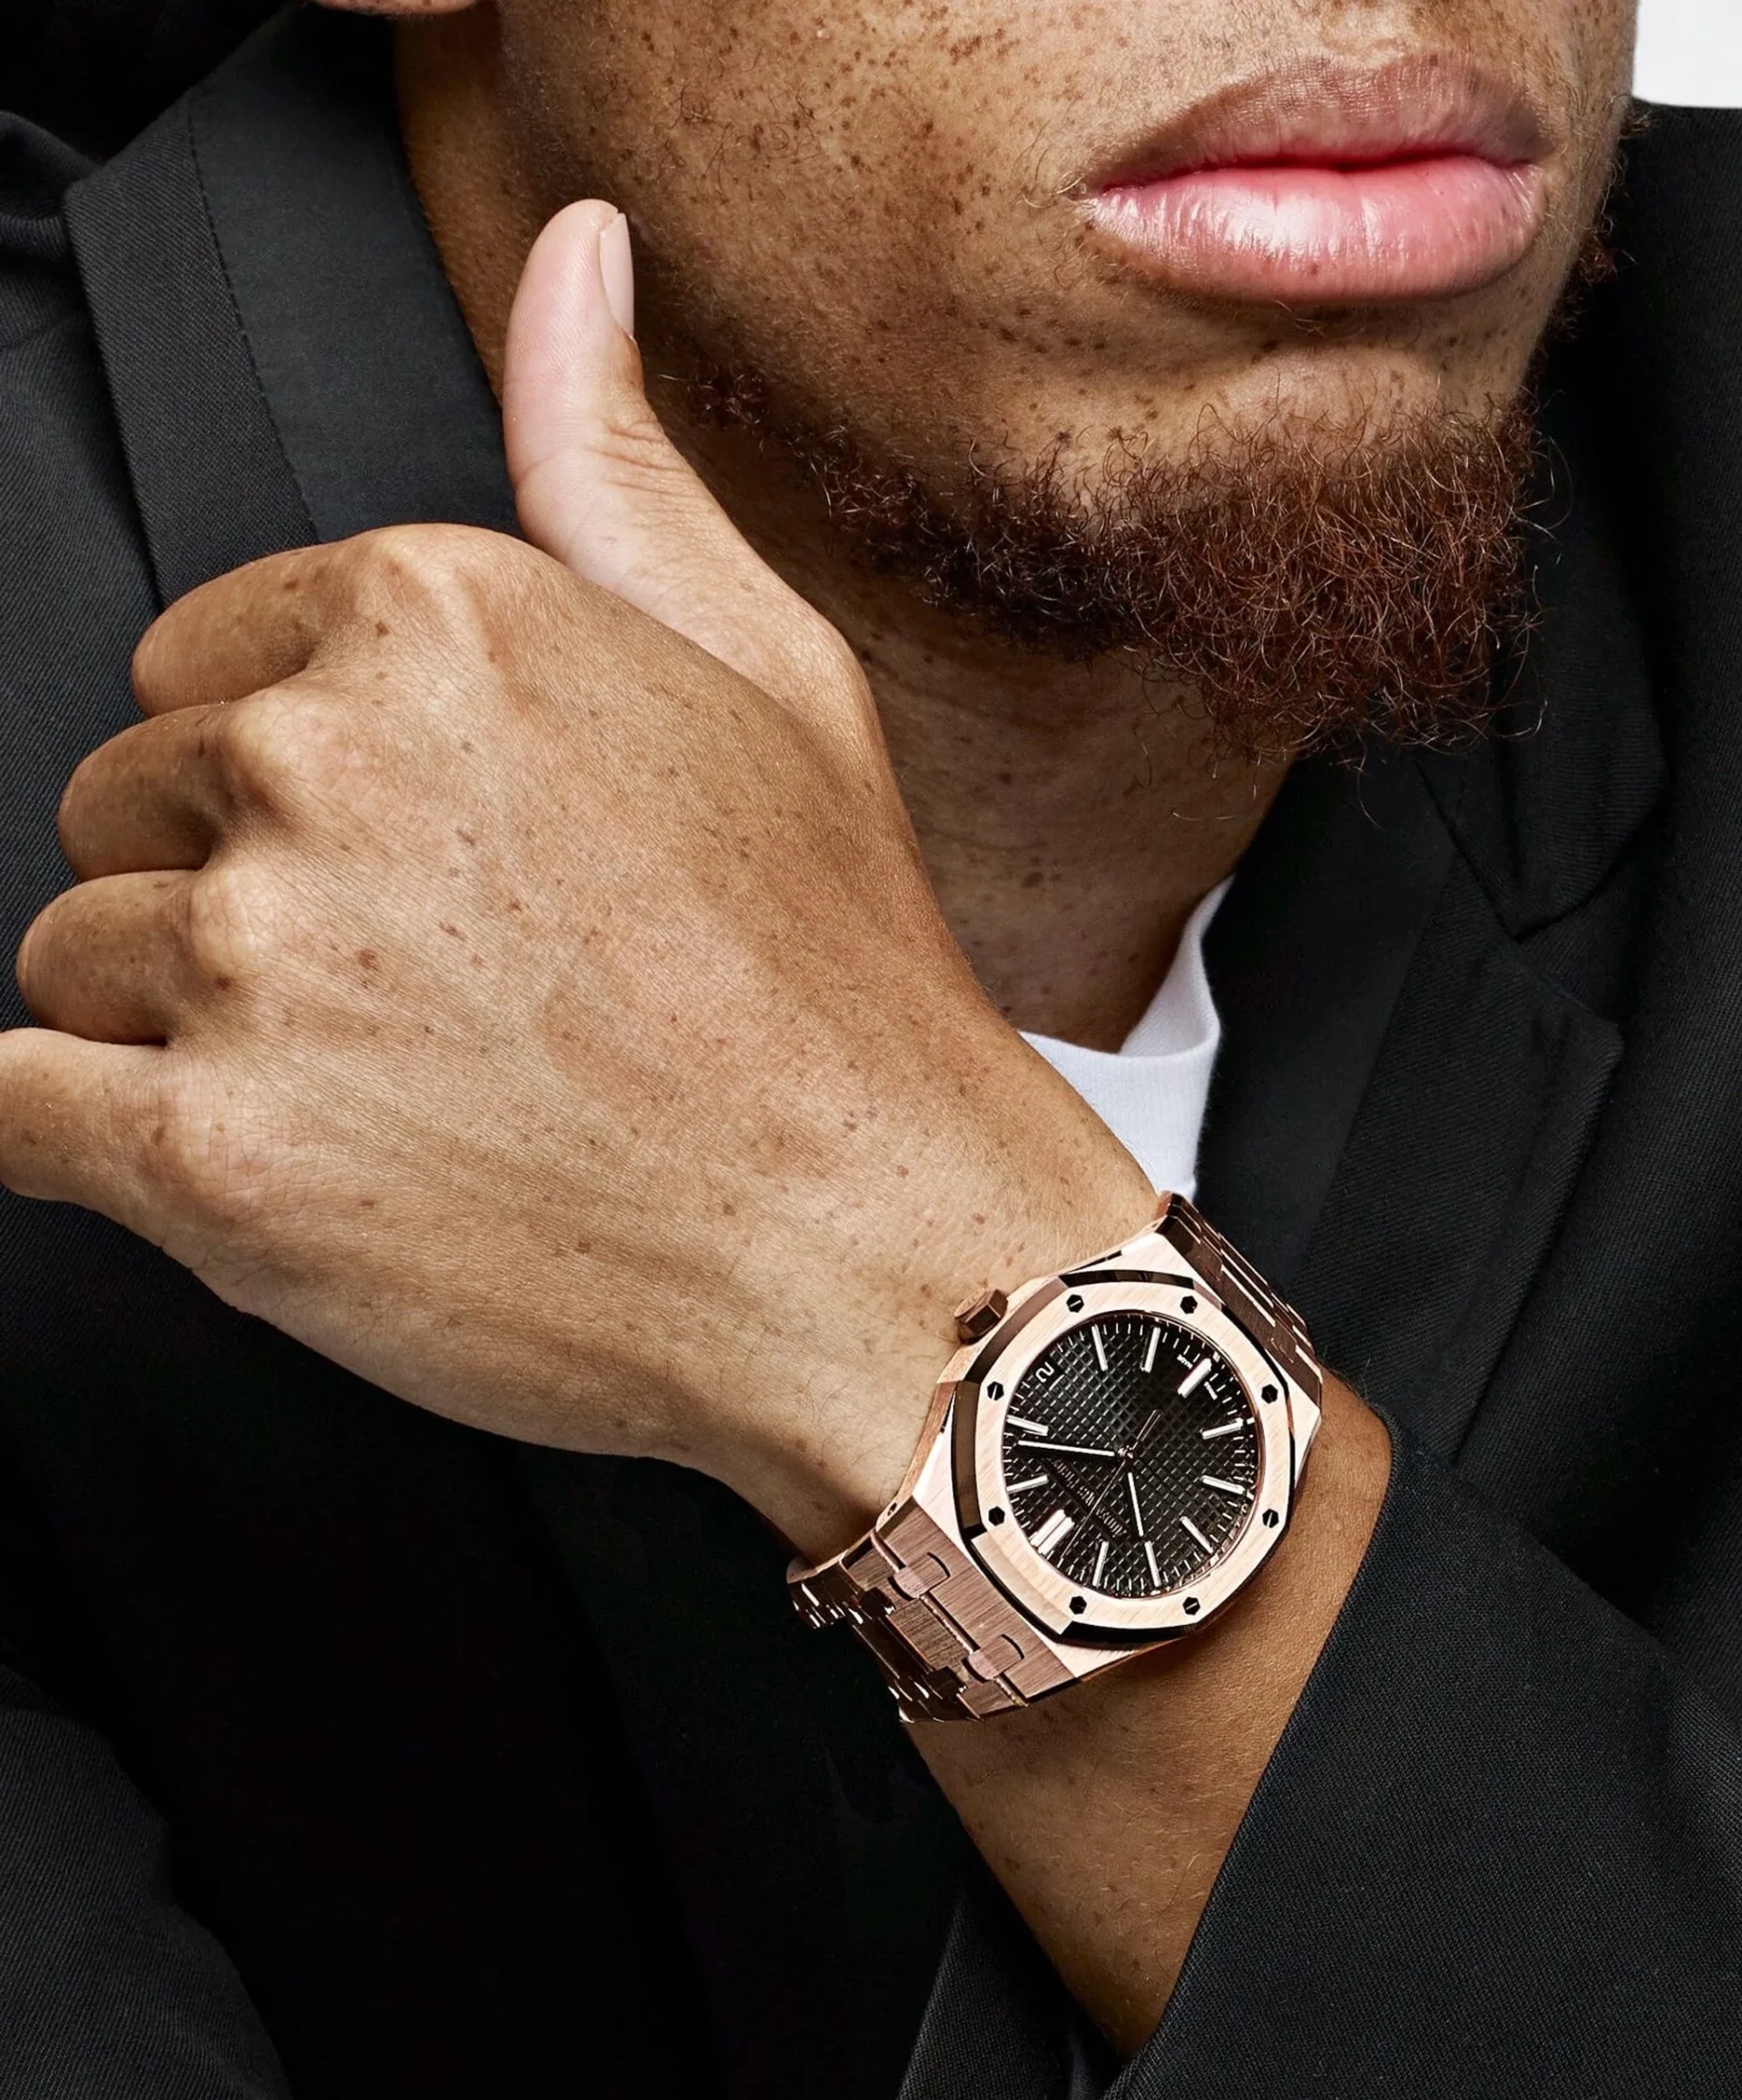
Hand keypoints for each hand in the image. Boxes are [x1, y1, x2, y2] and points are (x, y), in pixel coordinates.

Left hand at [0, 204, 1148, 1548]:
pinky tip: (254, 1160)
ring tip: (382, 1094)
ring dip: (184, 1030)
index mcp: (439, 622)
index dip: (291, 783)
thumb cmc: (834, 993)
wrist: (879, 1249)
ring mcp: (255, 960)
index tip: (399, 866)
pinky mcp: (206, 1153)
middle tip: (414, 993)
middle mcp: (322, 764)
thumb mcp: (767, 676)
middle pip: (129, 807)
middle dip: (234, 896)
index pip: (201, 667)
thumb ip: (613, 464)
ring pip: (75, 959)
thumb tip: (573, 271)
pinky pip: (16, 1109)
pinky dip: (94, 1142)